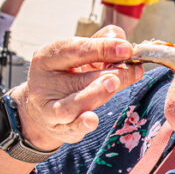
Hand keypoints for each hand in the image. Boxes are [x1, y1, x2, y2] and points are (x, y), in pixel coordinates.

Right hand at [13, 27, 142, 151]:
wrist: (42, 111)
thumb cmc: (68, 76)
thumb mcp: (78, 56)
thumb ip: (101, 44)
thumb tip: (124, 46)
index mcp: (47, 58)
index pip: (74, 49)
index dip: (101, 48)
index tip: (127, 49)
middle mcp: (44, 83)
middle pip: (78, 78)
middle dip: (108, 72)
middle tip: (132, 69)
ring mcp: (49, 109)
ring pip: (70, 105)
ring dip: (94, 94)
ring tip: (113, 84)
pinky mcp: (59, 129)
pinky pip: (71, 128)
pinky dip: (82, 124)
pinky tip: (93, 119)